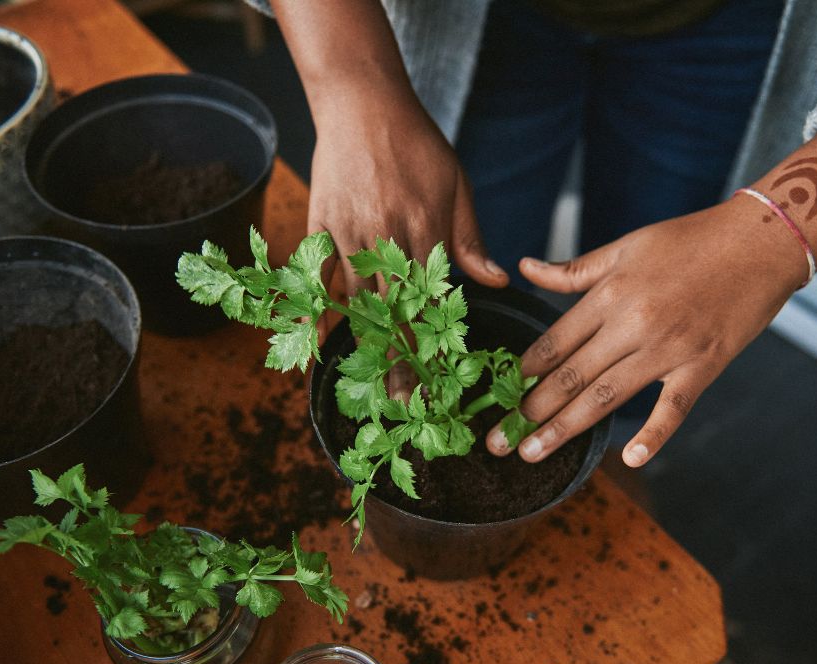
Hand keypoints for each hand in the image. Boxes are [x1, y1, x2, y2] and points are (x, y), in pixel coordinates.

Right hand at [309, 102, 507, 396]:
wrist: (362, 103)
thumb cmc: (416, 144)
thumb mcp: (456, 185)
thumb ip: (470, 238)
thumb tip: (497, 281)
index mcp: (427, 229)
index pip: (435, 298)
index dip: (439, 342)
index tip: (445, 380)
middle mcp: (388, 238)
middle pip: (397, 312)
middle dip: (403, 362)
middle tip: (408, 407)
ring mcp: (350, 234)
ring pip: (360, 302)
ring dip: (367, 350)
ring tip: (372, 391)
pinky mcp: (322, 228)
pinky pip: (322, 279)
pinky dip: (320, 314)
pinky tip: (319, 348)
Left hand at [486, 201, 805, 467]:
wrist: (761, 241)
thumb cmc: (691, 240)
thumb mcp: (627, 247)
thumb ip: (575, 270)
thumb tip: (526, 268)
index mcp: (611, 292)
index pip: (556, 340)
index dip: (525, 370)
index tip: (500, 393)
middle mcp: (634, 324)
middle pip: (571, 375)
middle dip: (530, 411)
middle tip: (497, 441)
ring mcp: (669, 349)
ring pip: (607, 396)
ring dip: (565, 428)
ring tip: (532, 452)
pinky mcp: (703, 366)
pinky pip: (674, 408)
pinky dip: (653, 435)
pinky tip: (629, 459)